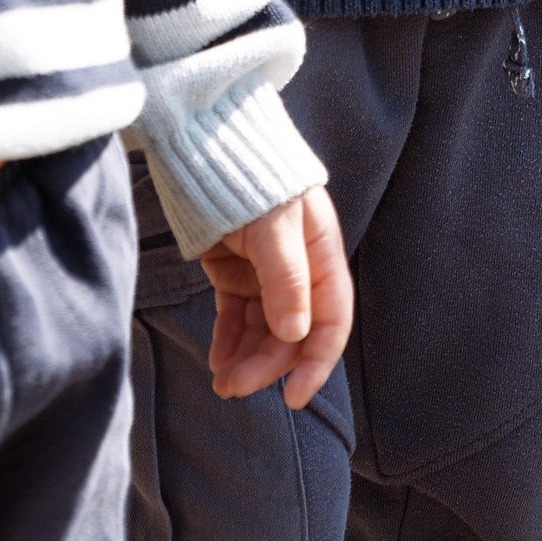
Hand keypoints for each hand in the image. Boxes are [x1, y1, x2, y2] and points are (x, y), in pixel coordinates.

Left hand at [204, 183, 351, 408]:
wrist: (211, 144)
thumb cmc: (253, 176)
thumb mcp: (275, 224)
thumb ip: (286, 277)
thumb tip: (296, 333)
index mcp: (321, 255)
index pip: (330, 320)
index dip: (316, 361)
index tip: (295, 396)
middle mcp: (299, 270)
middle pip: (292, 332)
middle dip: (267, 364)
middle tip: (234, 387)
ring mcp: (265, 273)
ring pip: (262, 330)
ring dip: (246, 359)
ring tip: (222, 383)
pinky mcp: (235, 273)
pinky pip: (236, 317)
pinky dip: (229, 341)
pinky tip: (218, 360)